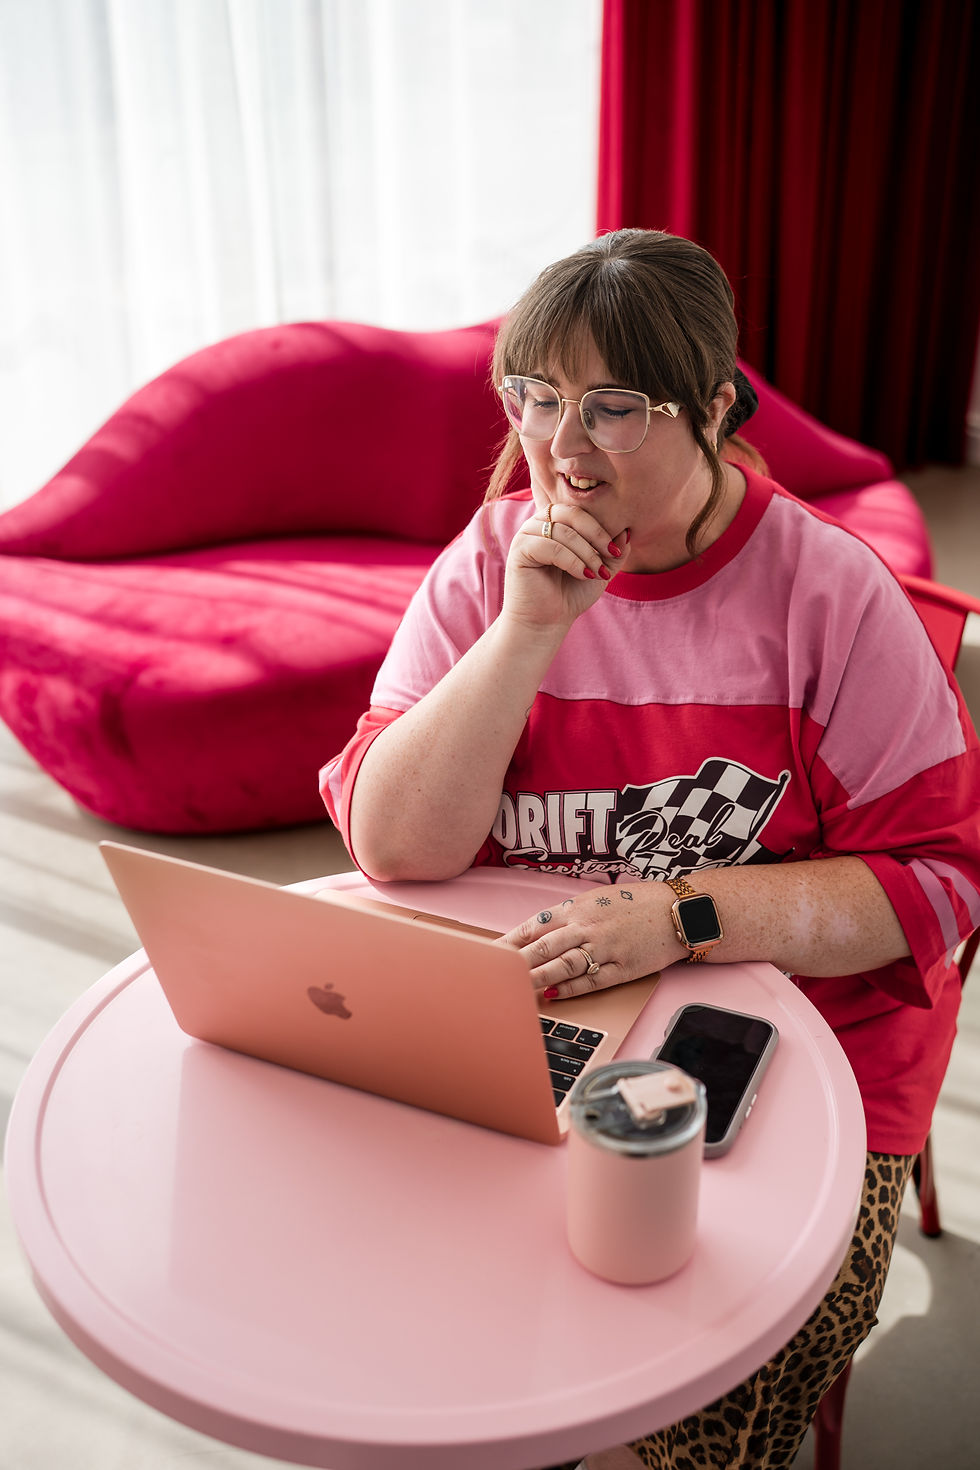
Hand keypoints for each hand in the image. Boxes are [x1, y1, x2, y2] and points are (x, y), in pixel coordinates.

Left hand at [498, 883, 679, 999]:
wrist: (677, 910)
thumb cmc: (634, 904)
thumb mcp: (596, 899)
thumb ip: (567, 915)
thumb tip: (536, 931)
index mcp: (577, 908)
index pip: (534, 926)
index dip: (510, 941)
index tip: (489, 953)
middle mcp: (588, 926)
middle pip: (544, 946)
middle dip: (515, 962)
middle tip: (492, 974)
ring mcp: (605, 947)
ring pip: (564, 965)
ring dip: (538, 978)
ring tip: (515, 988)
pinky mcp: (623, 967)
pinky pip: (592, 980)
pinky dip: (571, 989)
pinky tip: (554, 995)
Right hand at [500, 500, 629, 632]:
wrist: (546, 622)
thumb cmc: (570, 594)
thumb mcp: (600, 570)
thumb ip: (613, 551)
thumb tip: (627, 531)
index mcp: (555, 522)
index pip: (581, 511)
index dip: (601, 528)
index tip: (616, 552)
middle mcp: (538, 524)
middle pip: (572, 514)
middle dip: (596, 535)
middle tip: (611, 555)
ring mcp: (526, 535)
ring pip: (563, 532)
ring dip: (586, 553)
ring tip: (597, 573)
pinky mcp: (519, 550)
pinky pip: (550, 547)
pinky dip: (572, 561)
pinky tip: (582, 575)